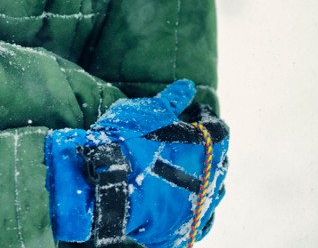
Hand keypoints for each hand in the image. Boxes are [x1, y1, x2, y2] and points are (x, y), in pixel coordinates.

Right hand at [45, 80, 228, 247]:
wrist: (100, 183)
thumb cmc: (124, 142)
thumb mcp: (147, 113)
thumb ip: (171, 101)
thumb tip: (188, 87)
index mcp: (207, 147)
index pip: (217, 128)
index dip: (203, 119)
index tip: (191, 114)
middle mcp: (210, 179)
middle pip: (217, 161)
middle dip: (204, 149)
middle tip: (184, 141)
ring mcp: (197, 208)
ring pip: (211, 192)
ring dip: (201, 178)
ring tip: (181, 170)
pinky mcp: (180, 231)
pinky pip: (196, 221)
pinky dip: (191, 208)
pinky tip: (180, 199)